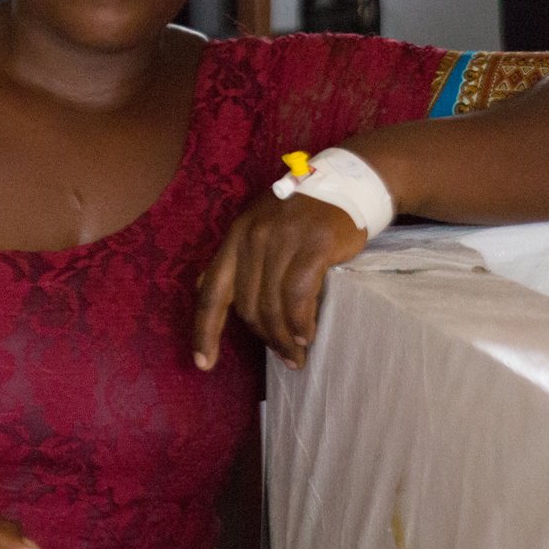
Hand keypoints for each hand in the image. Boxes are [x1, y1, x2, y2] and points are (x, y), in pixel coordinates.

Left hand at [192, 189, 369, 371]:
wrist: (345, 184)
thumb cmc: (301, 214)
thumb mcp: (259, 227)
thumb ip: (237, 259)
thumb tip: (205, 290)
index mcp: (235, 237)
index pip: (211, 290)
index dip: (204, 331)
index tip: (203, 364)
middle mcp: (253, 237)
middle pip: (247, 305)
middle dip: (263, 338)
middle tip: (283, 356)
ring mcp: (283, 240)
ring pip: (272, 304)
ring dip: (284, 338)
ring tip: (296, 355)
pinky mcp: (314, 244)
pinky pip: (298, 295)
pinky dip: (300, 322)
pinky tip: (307, 335)